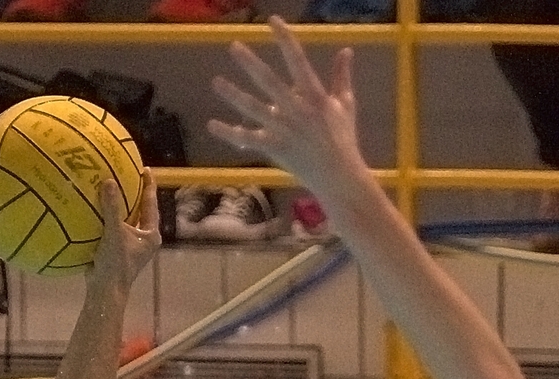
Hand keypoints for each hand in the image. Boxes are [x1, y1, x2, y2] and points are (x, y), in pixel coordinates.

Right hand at [90, 168, 159, 290]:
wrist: (105, 289)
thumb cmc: (116, 263)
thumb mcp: (114, 232)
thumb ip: (113, 207)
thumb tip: (109, 181)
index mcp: (150, 234)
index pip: (151, 204)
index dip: (149, 185)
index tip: (146, 169)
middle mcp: (144, 238)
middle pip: (141, 209)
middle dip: (134, 192)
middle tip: (128, 173)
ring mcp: (131, 244)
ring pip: (127, 218)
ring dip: (119, 204)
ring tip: (110, 185)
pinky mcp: (118, 248)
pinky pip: (113, 226)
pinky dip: (106, 215)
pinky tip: (93, 205)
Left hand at [208, 16, 365, 197]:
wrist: (340, 177)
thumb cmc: (344, 140)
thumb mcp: (346, 105)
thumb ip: (342, 76)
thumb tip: (346, 50)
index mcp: (315, 96)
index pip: (298, 61)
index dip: (285, 39)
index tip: (273, 21)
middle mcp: (298, 110)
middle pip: (270, 82)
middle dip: (251, 64)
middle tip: (234, 47)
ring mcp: (285, 130)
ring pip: (255, 109)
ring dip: (234, 95)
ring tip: (216, 82)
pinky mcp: (276, 148)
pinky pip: (250, 139)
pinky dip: (230, 134)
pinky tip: (212, 125)